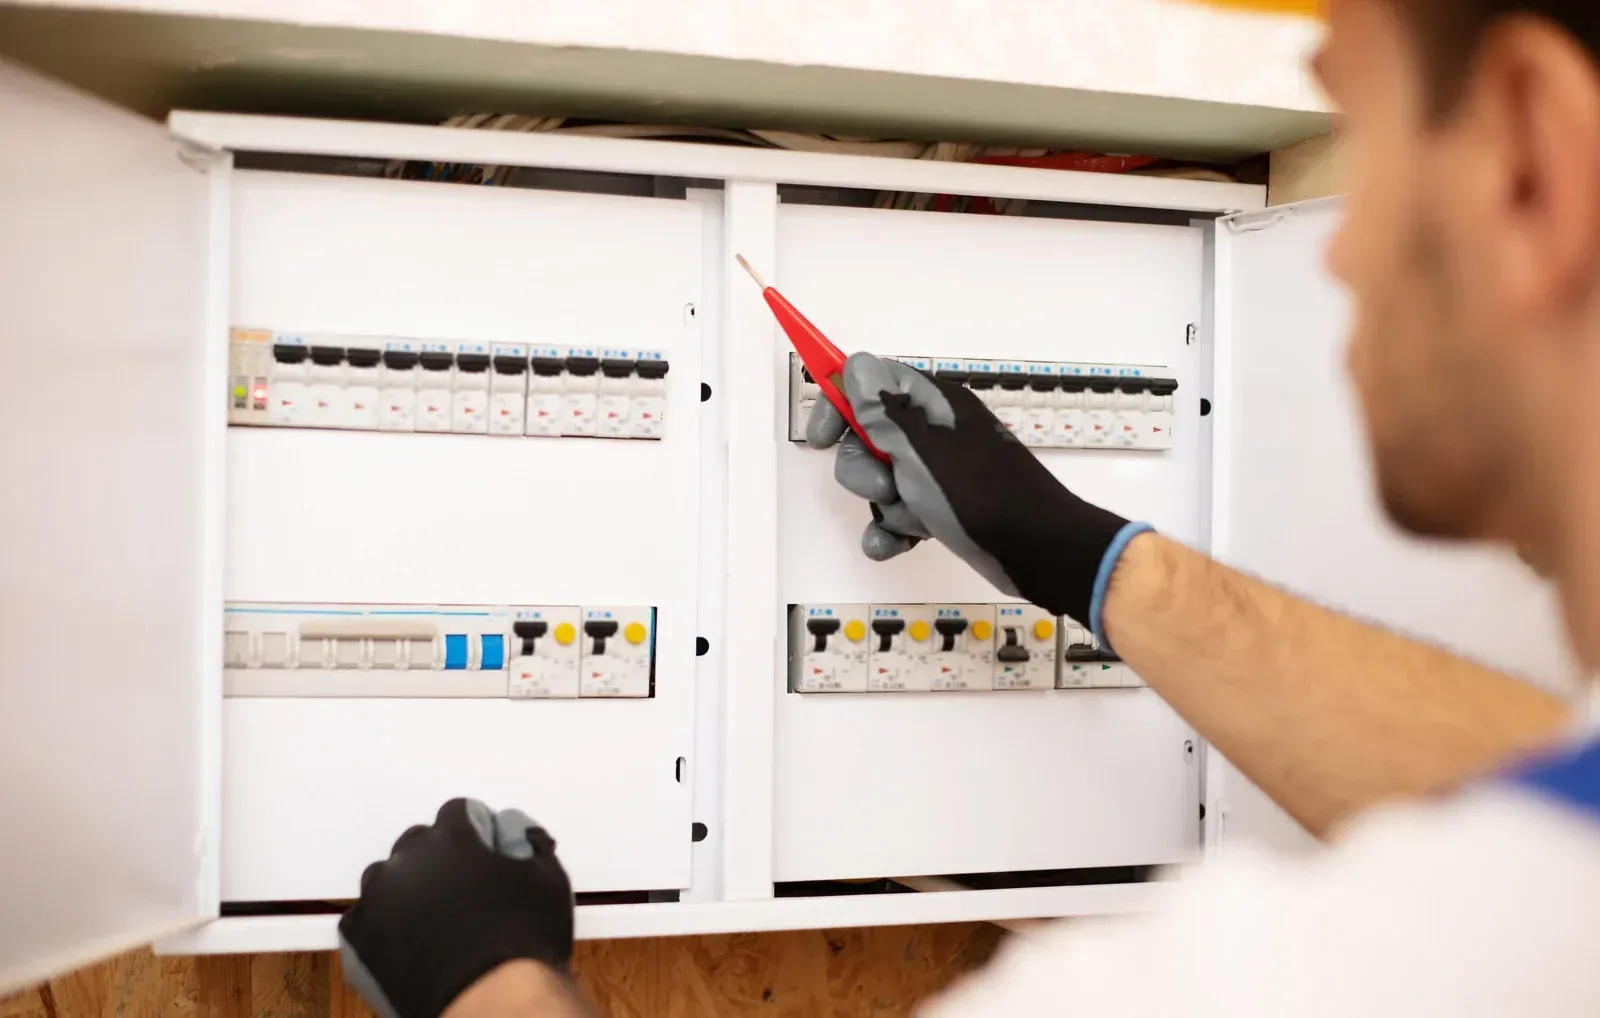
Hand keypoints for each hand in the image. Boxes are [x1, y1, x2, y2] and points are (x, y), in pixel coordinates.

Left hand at [339, 798, 574, 1017]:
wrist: (491, 1001)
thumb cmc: (521, 941)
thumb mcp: (548, 880)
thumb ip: (531, 848)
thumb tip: (524, 840)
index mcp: (451, 838)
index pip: (457, 813)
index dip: (474, 830)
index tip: (483, 849)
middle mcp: (408, 860)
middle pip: (417, 844)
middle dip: (437, 859)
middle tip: (461, 889)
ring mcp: (377, 899)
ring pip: (386, 880)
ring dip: (407, 890)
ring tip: (434, 920)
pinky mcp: (358, 939)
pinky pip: (364, 921)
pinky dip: (383, 928)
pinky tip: (408, 945)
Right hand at [806, 352, 1143, 628]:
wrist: (1036, 549)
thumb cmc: (981, 493)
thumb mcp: (922, 448)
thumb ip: (883, 408)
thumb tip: (855, 364)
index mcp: (933, 405)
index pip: (869, 385)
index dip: (838, 406)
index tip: (820, 436)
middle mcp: (933, 433)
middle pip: (867, 439)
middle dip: (865, 469)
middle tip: (888, 484)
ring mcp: (937, 473)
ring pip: (880, 481)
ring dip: (885, 506)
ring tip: (912, 519)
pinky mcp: (940, 509)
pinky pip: (896, 515)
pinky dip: (892, 531)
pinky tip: (896, 545)